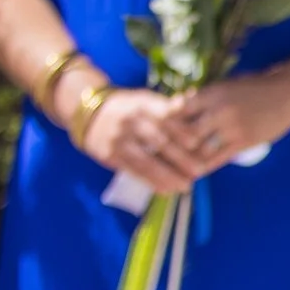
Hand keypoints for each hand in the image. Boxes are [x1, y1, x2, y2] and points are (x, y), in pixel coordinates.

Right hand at [74, 87, 196, 195]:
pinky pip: (134, 171)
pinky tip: (166, 190)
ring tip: (185, 186)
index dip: (181, 130)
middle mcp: (131, 122)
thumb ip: (168, 108)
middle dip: (181, 158)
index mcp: (143, 105)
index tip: (197, 143)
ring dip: (168, 176)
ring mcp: (120, 140)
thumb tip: (196, 110)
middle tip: (200, 171)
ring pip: (147, 161)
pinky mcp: (112, 155)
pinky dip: (152, 182)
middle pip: (159, 142)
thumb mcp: (145, 100)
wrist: (89, 114)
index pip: (165, 117)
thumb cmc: (128, 107)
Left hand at [165, 72, 289, 175]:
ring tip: (173, 168)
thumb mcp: (226, 87)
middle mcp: (219, 110)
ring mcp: (232, 127)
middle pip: (185, 133)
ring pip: (199, 149)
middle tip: (159, 155)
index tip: (156, 132)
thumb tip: (177, 109)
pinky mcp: (244, 142)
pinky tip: (194, 172)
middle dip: (172, 145)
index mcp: (212, 93)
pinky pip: (217, 158)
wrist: (288, 94)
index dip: (166, 123)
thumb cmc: (255, 88)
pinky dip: (204, 167)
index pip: (179, 111)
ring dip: (186, 160)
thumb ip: (204, 99)